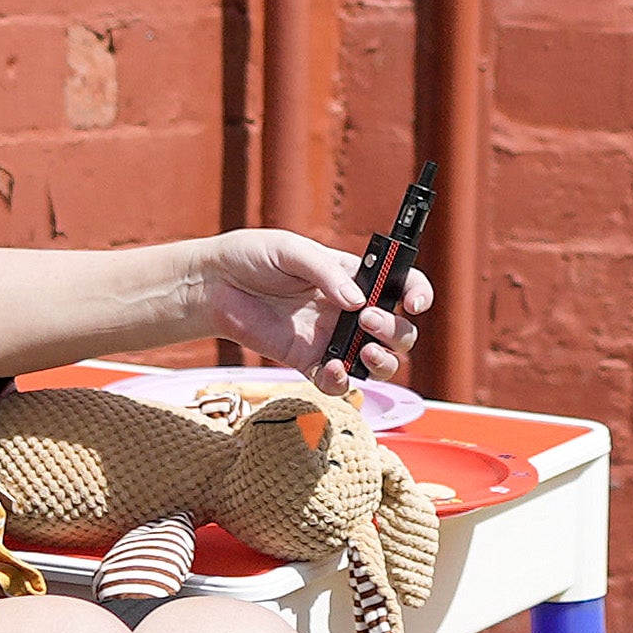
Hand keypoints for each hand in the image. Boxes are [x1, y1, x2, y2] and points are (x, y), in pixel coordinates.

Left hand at [195, 226, 428, 385]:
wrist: (214, 285)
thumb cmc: (253, 257)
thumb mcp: (292, 251)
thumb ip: (327, 274)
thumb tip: (356, 301)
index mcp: (355, 276)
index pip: (401, 286)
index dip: (418, 293)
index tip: (415, 302)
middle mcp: (350, 310)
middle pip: (398, 330)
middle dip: (396, 330)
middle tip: (369, 321)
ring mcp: (331, 338)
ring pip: (377, 362)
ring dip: (382, 362)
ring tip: (364, 351)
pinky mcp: (308, 361)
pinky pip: (336, 381)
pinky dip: (340, 381)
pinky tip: (329, 368)